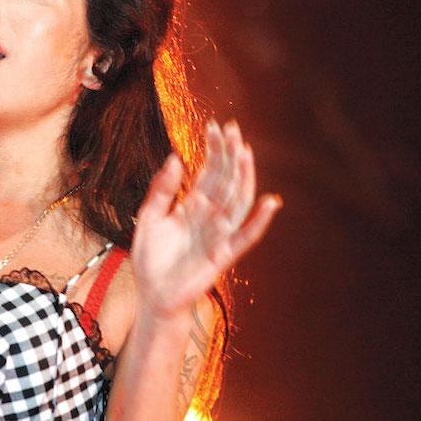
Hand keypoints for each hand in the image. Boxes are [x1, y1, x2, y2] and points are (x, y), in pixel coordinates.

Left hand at [131, 120, 280, 319]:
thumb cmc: (152, 258)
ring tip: (245, 152)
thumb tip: (174, 157)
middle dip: (229, 155)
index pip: (209, 171)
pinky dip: (259, 220)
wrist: (152, 294)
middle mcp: (210, 216)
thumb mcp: (149, 216)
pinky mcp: (223, 254)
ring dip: (244, 177)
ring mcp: (219, 234)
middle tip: (233, 128)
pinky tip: (271, 201)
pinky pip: (246, 236)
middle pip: (226, 180)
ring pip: (238, 200)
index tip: (215, 125)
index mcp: (194, 205)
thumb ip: (161, 189)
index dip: (213, 149)